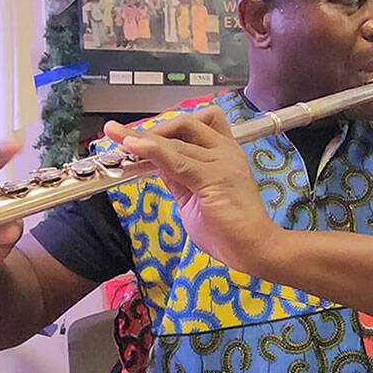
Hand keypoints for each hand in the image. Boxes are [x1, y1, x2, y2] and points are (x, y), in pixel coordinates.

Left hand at [103, 107, 279, 273]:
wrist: (255, 249)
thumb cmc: (228, 230)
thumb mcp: (193, 197)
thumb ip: (178, 177)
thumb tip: (154, 164)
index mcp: (223, 152)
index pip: (191, 125)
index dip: (161, 128)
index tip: (133, 136)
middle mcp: (224, 150)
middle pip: (183, 123)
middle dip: (150, 128)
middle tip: (121, 136)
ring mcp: (221, 161)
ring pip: (176, 139)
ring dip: (142, 137)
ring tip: (117, 137)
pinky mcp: (214, 176)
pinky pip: (176, 159)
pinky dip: (152, 150)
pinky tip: (133, 147)